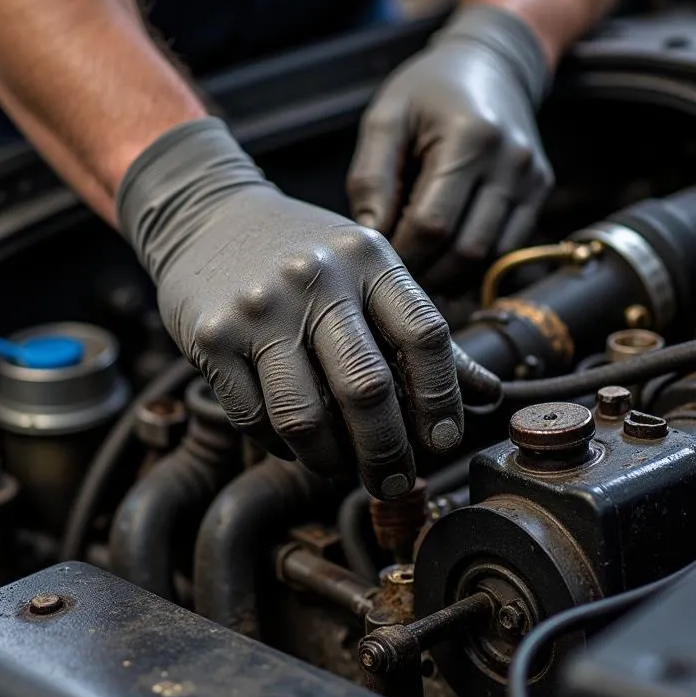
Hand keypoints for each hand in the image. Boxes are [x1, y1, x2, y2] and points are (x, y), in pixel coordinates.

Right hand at [118, 118, 498, 498]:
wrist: (207, 215)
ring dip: (331, 462)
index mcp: (368, 257)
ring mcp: (259, 308)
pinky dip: (281, 447)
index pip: (424, 335)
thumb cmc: (301, 251)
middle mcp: (315, 278)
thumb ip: (421, 332)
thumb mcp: (367, 270)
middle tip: (393, 482)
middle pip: (366, 388)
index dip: (442, 400)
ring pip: (305, 417)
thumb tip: (488, 395)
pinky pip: (254, 419)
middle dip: (388, 453)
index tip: (443, 442)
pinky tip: (294, 443)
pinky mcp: (211, 337)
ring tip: (341, 469)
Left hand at [349, 4, 553, 288]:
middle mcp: (509, 162)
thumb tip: (371, 236)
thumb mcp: (386, 119)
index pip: (433, 223)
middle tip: (396, 271)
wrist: (491, 63)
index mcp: (469, 138)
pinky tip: (446, 256)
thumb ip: (371, 178)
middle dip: (426, 270)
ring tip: (419, 265)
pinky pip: (508, 247)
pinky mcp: (540, 190)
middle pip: (466, 249)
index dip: (402, 253)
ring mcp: (531, 178)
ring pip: (491, 257)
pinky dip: (474, 263)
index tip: (378, 258)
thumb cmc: (428, 90)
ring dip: (451, 274)